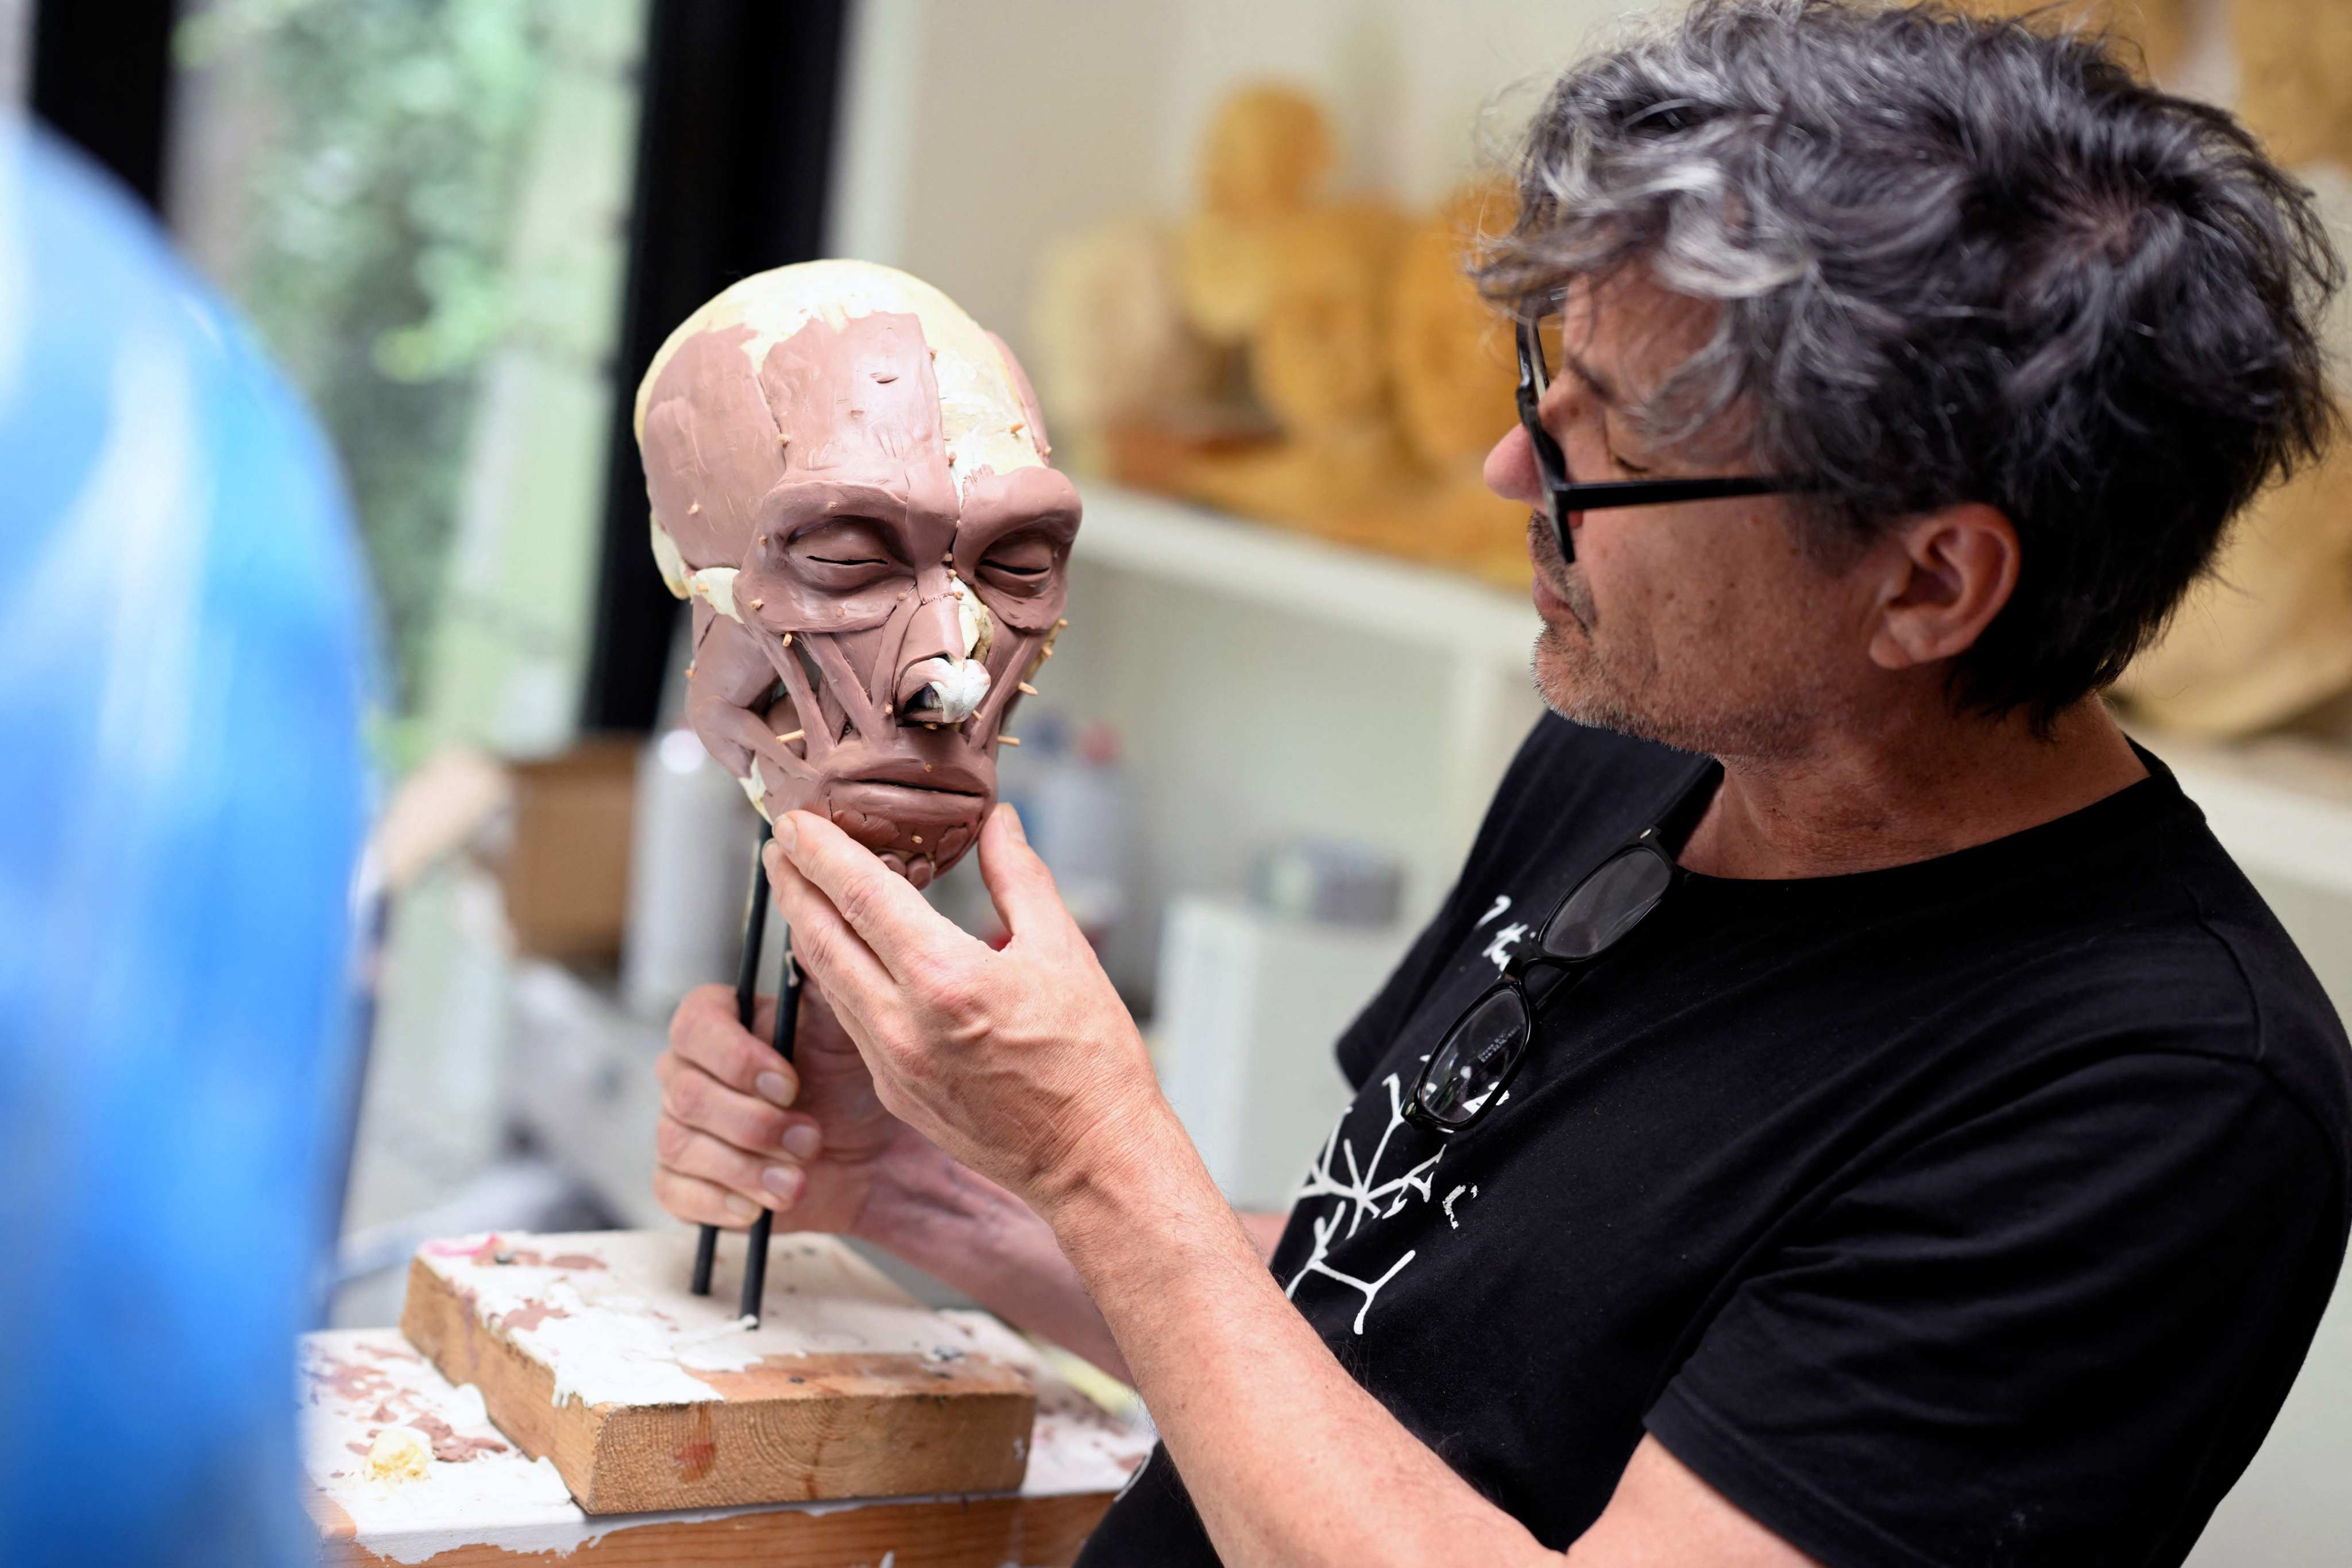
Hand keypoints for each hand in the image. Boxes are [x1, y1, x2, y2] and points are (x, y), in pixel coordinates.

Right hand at [652, 979, 925, 1233]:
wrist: (878, 1156)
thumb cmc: (859, 1077)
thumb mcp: (850, 1019)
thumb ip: (824, 971)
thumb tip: (810, 918)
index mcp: (723, 1025)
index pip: (693, 1023)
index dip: (735, 1056)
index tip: (790, 1083)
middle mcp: (692, 1071)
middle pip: (683, 1091)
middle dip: (751, 1122)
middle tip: (810, 1138)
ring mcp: (686, 1127)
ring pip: (678, 1143)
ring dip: (743, 1165)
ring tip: (798, 1178)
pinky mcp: (690, 1182)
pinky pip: (672, 1192)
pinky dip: (717, 1202)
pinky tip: (760, 1206)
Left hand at [761, 802, 1167, 1209]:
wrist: (1092, 1160)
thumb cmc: (1090, 1063)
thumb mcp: (1065, 952)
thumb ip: (1020, 878)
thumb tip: (999, 823)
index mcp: (946, 981)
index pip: (861, 897)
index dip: (820, 852)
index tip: (795, 822)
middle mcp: (903, 1025)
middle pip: (822, 937)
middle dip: (793, 884)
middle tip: (779, 845)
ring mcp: (892, 1065)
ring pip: (828, 981)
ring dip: (807, 928)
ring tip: (801, 888)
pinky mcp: (895, 1091)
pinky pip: (851, 1020)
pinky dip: (836, 975)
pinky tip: (844, 954)